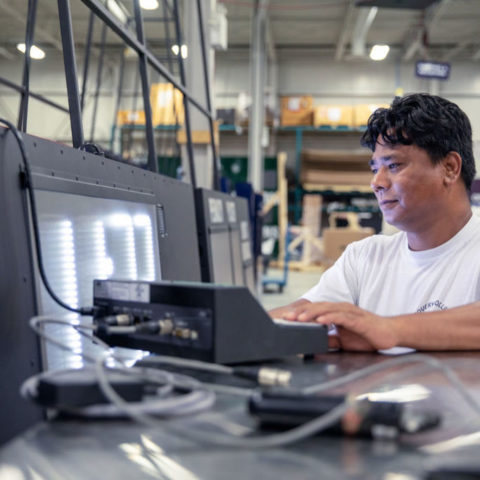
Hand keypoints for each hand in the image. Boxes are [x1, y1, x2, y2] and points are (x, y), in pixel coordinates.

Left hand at [283, 302, 398, 351]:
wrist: (390, 334)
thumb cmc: (367, 336)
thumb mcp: (343, 341)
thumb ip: (329, 339)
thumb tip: (313, 344)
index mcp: (336, 313)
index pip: (314, 312)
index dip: (300, 315)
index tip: (286, 320)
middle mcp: (340, 309)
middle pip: (317, 308)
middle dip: (300, 313)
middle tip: (286, 318)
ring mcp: (349, 312)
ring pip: (326, 310)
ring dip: (312, 314)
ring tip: (299, 318)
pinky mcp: (358, 318)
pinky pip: (341, 316)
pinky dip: (329, 317)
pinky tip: (320, 320)